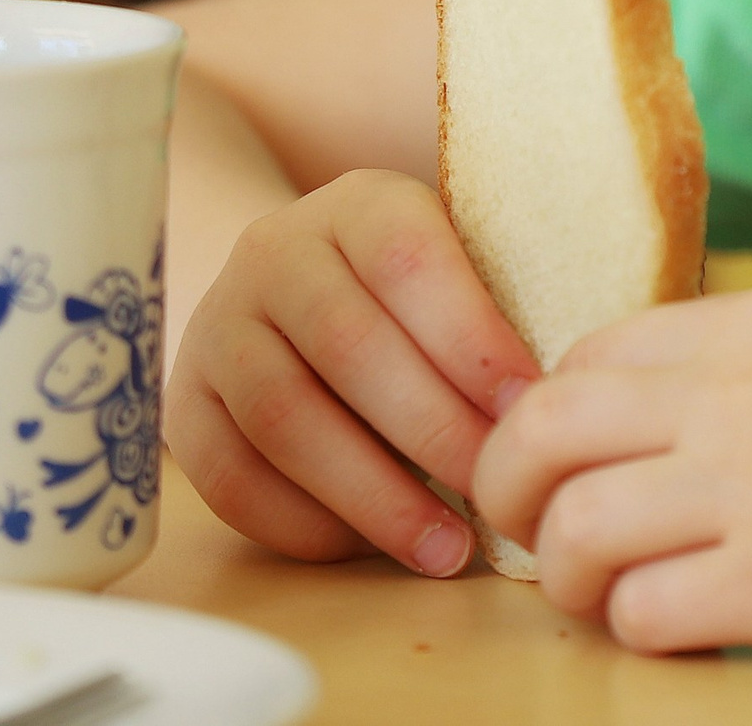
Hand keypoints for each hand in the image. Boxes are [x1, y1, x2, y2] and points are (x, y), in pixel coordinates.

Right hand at [164, 170, 539, 577]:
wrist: (293, 284)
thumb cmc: (412, 290)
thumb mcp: (459, 258)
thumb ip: (504, 301)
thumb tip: (567, 393)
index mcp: (359, 203)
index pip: (408, 258)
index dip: (469, 336)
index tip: (527, 407)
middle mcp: (275, 250)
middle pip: (347, 343)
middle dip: (430, 428)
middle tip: (495, 488)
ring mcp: (218, 324)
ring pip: (284, 415)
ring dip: (371, 494)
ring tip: (444, 546)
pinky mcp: (184, 401)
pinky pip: (229, 474)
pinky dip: (301, 522)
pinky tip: (366, 547)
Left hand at [471, 282, 751, 652]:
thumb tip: (667, 411)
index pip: (591, 352)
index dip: (551, 413)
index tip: (558, 464)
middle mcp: (742, 390)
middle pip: (548, 428)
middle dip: (507, 486)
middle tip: (521, 534)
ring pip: (577, 529)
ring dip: (566, 576)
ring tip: (599, 599)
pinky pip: (648, 611)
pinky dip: (638, 630)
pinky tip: (676, 630)